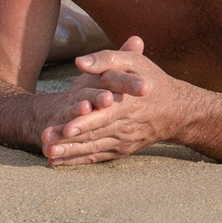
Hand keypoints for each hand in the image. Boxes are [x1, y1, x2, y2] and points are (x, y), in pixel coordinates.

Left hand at [39, 36, 188, 165]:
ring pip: (92, 148)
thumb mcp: (134, 62)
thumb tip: (79, 61)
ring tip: (48, 154)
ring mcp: (122, 141)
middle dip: (68, 139)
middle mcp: (125, 126)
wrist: (176, 110)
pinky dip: (77, 161)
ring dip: (69, 152)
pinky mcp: (120, 150)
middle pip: (93, 134)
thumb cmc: (151, 81)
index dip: (85, 122)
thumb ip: (106, 60)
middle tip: (45, 141)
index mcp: (127, 104)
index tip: (66, 127)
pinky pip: (97, 157)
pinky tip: (58, 163)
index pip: (104, 115)